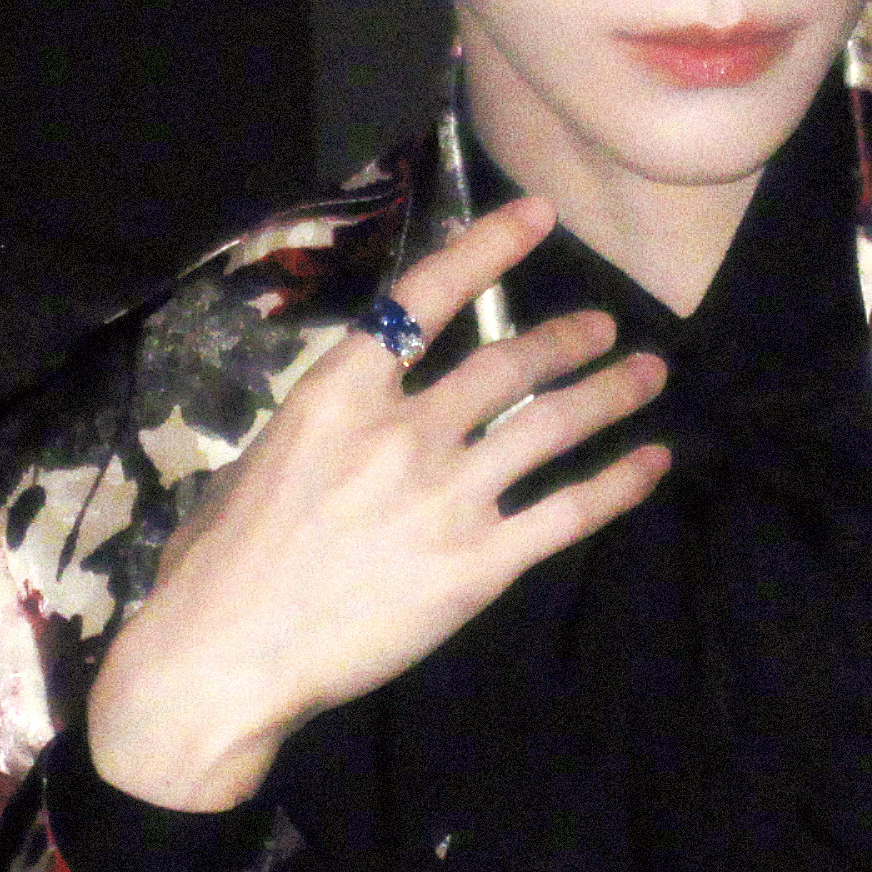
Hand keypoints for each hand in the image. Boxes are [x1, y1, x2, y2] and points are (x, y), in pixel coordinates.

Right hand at [87, 198, 668, 809]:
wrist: (224, 655)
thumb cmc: (220, 561)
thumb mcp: (262, 457)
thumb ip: (326, 421)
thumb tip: (360, 402)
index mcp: (340, 394)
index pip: (426, 296)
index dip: (489, 247)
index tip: (537, 216)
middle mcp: (403, 432)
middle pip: (508, 362)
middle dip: (568, 338)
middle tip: (604, 325)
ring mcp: (445, 498)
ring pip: (550, 427)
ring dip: (608, 394)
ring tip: (648, 373)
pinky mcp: (476, 566)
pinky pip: (565, 513)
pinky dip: (617, 484)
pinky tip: (651, 463)